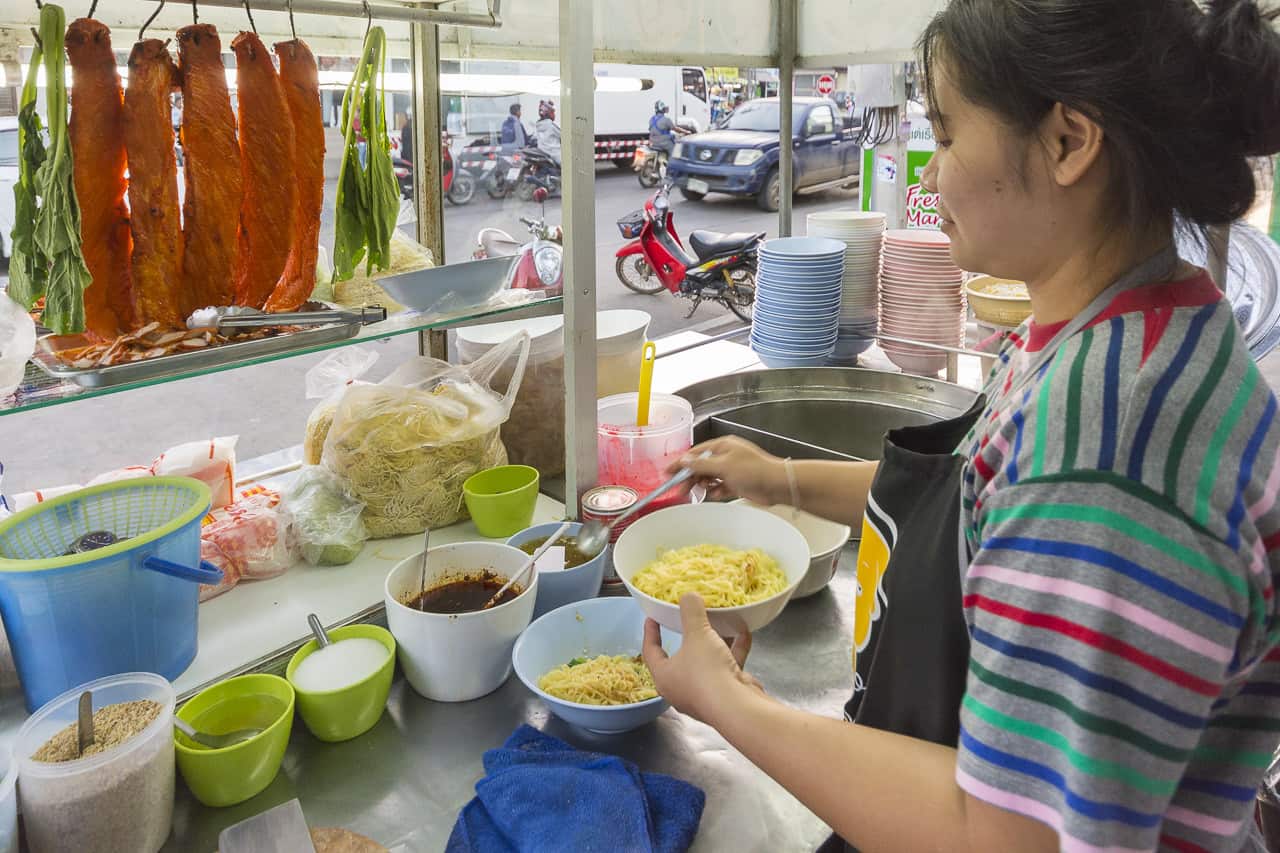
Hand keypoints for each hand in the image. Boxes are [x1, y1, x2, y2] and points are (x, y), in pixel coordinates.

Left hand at [642, 594, 764, 724]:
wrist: (738, 708)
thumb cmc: (707, 672)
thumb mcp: (697, 634)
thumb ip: (691, 612)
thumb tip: (688, 596)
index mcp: (664, 676)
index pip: (650, 651)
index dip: (650, 632)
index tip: (651, 617)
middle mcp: (680, 689)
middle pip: (681, 657)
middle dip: (688, 637)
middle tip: (688, 619)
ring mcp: (704, 695)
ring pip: (706, 663)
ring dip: (714, 643)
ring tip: (720, 623)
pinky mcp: (725, 696)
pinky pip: (726, 669)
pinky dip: (733, 652)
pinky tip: (743, 634)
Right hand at [669, 436, 785, 503]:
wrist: (777, 485)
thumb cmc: (754, 471)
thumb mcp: (723, 466)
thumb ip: (702, 465)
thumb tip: (685, 461)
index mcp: (722, 446)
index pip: (695, 453)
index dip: (681, 463)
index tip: (668, 472)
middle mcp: (726, 456)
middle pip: (701, 466)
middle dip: (691, 477)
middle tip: (681, 489)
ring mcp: (732, 469)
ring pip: (710, 477)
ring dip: (704, 484)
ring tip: (700, 492)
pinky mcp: (737, 482)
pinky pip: (720, 486)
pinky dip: (717, 491)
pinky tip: (717, 494)